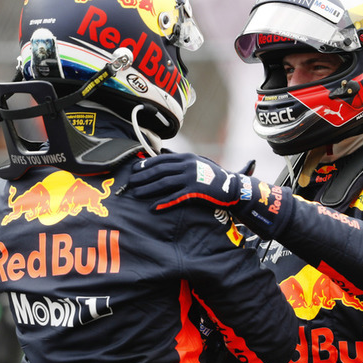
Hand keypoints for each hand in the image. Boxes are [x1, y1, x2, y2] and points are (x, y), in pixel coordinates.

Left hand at [129, 153, 292, 238]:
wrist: (232, 187)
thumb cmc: (213, 177)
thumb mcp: (197, 163)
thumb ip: (180, 160)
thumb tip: (162, 155)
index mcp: (186, 157)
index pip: (161, 159)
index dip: (146, 165)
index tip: (134, 170)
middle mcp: (187, 165)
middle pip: (159, 170)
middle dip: (143, 177)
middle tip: (131, 183)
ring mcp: (191, 178)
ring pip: (164, 183)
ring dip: (148, 189)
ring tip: (136, 194)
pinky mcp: (195, 192)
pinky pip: (175, 198)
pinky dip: (163, 203)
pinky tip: (153, 208)